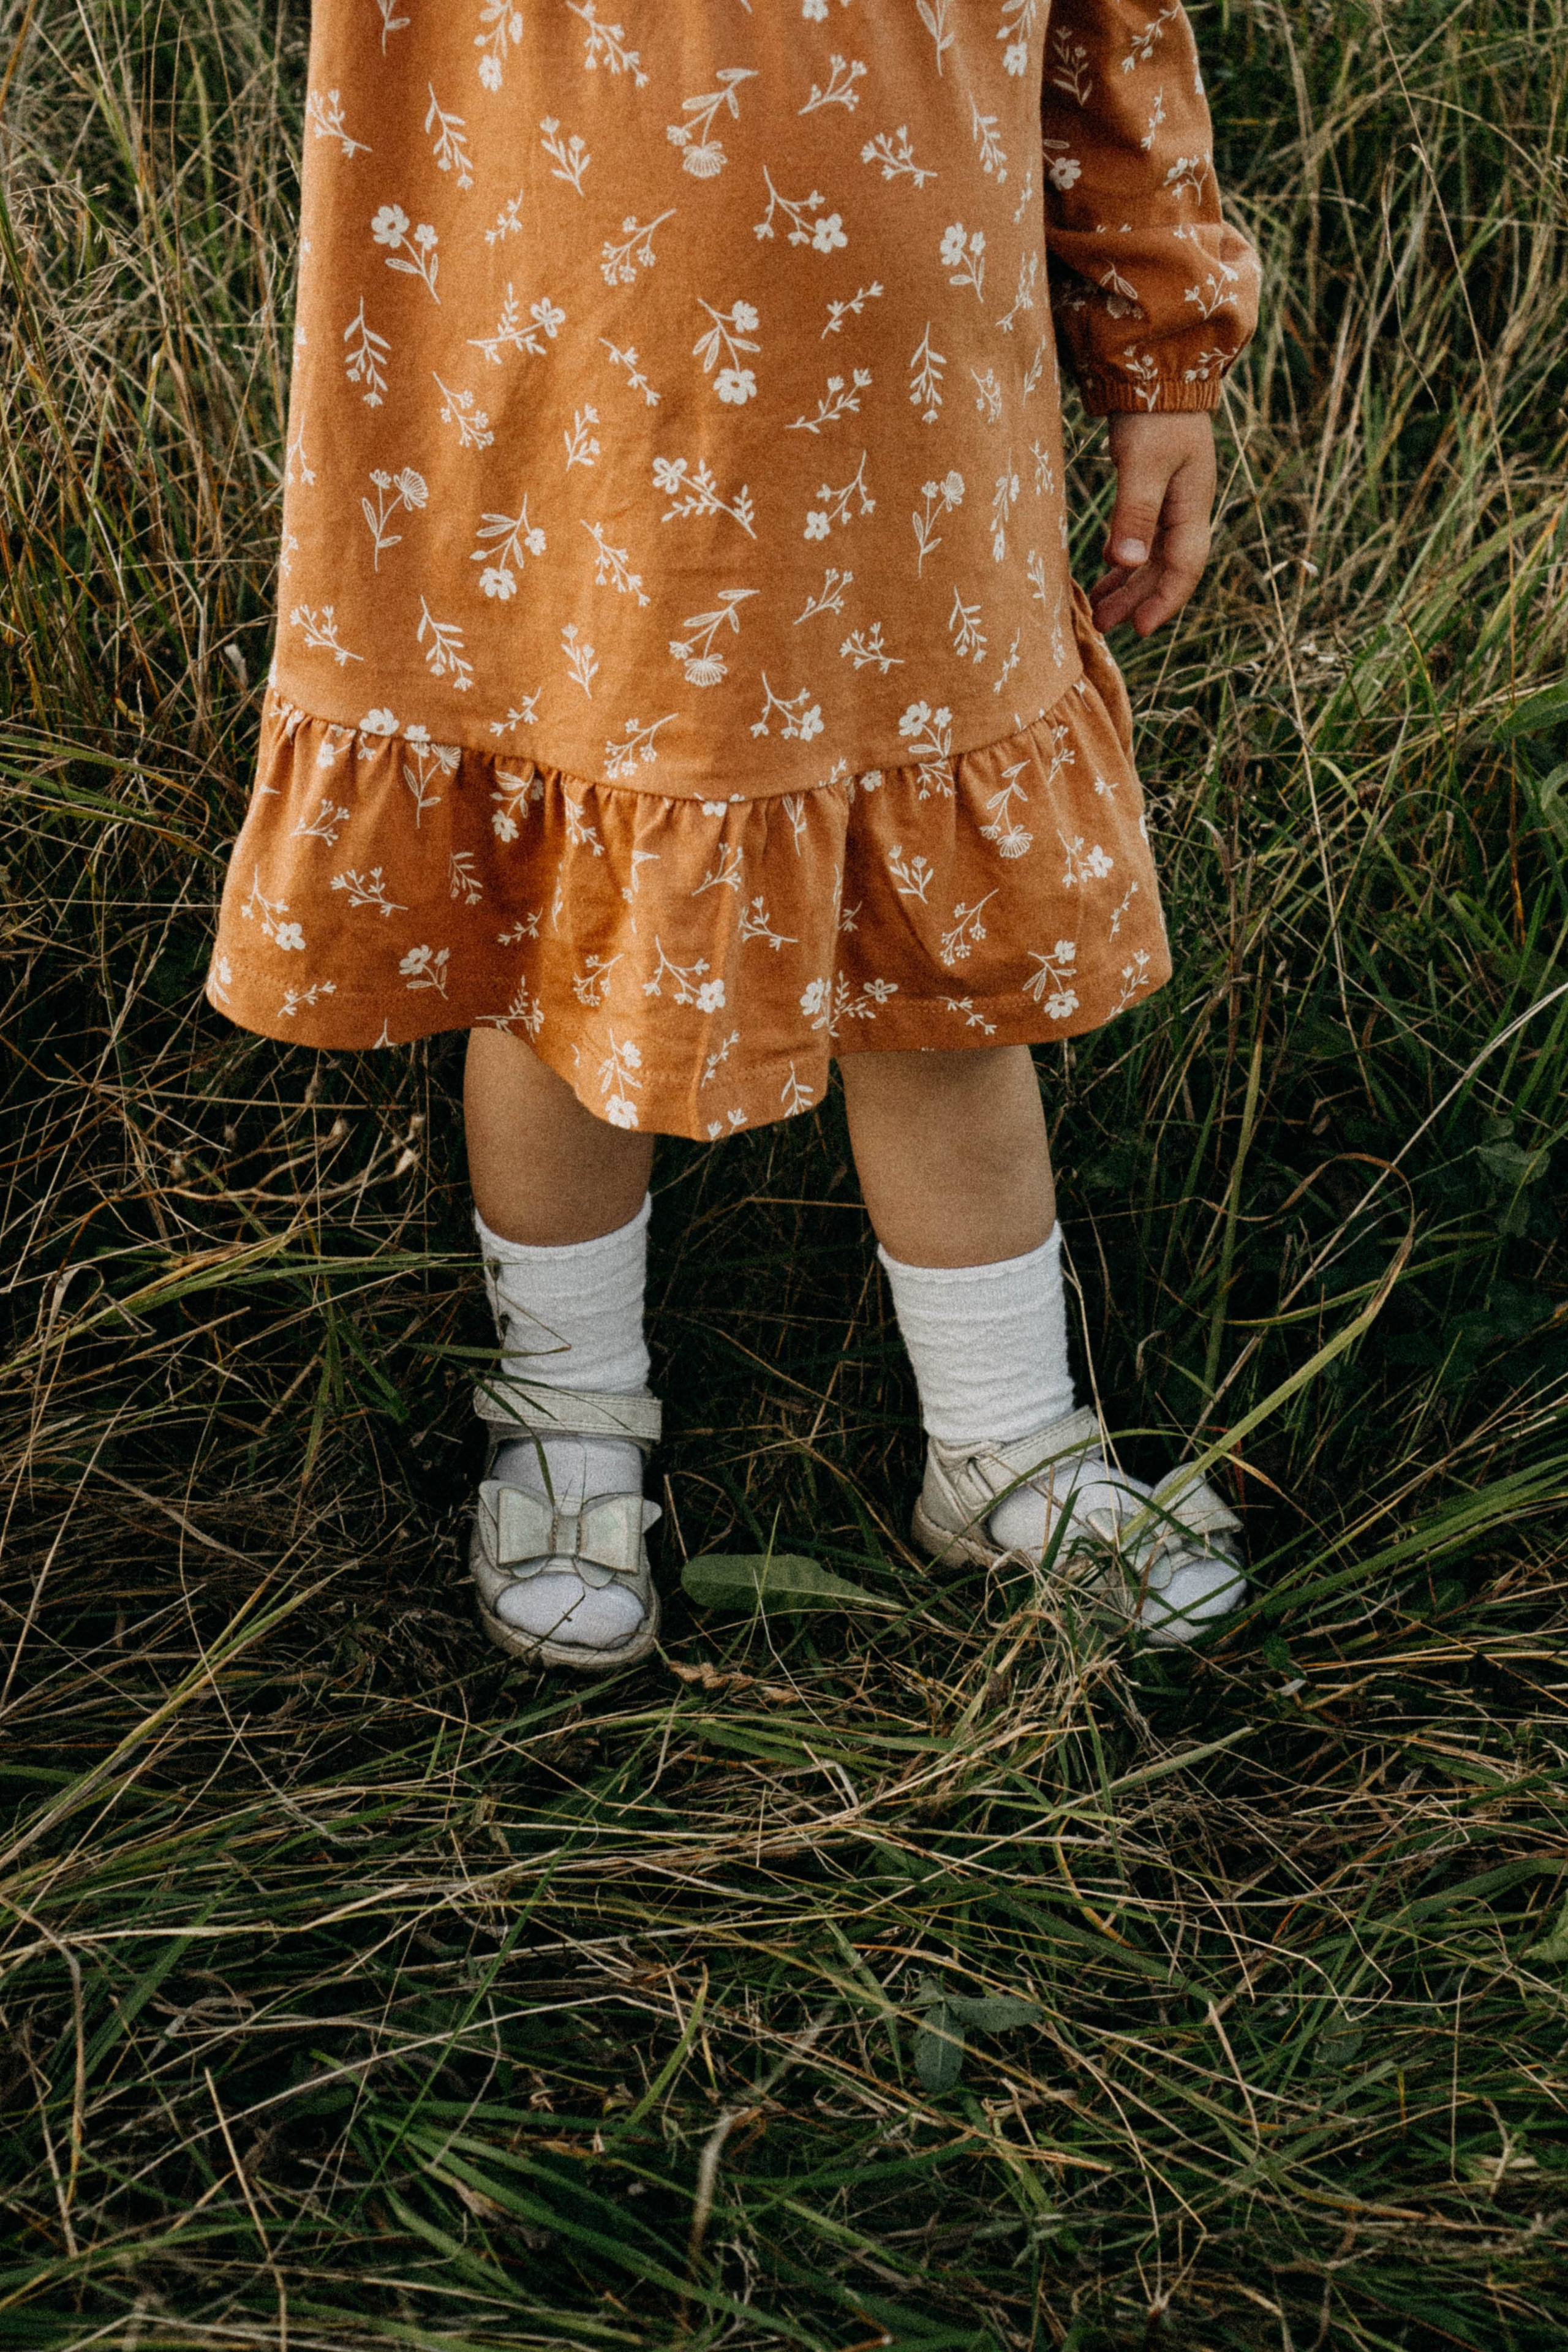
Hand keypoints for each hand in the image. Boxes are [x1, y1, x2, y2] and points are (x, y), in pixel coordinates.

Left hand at [1089, 411, 1216, 636]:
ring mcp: (1173, 499)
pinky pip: (1143, 537)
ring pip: (1153, 556)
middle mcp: (1186, 508)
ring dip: (1128, 584)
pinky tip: (1106, 570)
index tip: (1139, 629)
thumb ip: (1135, 512)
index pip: (1184, 567)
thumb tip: (1128, 564)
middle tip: (1103, 626)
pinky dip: (1125, 559)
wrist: (1159, 370)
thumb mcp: (1142, 463)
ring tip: (1099, 609)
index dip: (1163, 601)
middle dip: (1137, 599)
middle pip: (1165, 567)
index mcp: (1191, 505)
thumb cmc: (1152, 413)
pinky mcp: (1155, 490)